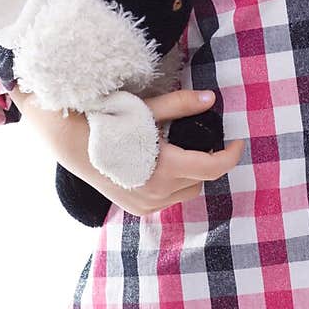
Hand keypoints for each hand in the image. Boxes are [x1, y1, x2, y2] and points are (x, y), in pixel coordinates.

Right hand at [114, 88, 244, 216]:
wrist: (71, 143)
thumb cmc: (109, 121)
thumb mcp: (147, 109)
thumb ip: (182, 104)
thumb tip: (211, 98)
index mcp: (166, 167)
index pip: (213, 168)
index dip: (231, 155)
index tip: (237, 142)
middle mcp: (158, 192)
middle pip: (201, 180)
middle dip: (206, 162)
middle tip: (199, 141)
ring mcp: (147, 204)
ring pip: (186, 193)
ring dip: (189, 176)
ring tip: (176, 153)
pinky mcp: (137, 209)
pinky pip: (168, 200)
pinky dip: (171, 185)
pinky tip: (158, 167)